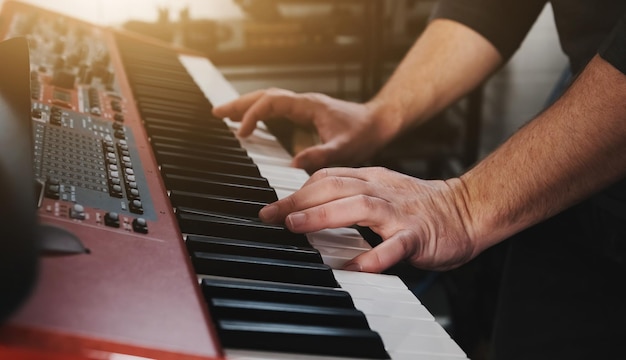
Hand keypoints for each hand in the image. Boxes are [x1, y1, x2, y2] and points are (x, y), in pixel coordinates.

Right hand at [212, 88, 398, 172]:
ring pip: (268, 101)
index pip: (271, 103)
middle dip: (239, 104)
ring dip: (247, 106)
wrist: (380, 123)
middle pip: (264, 96)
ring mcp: (304, 108)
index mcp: (308, 106)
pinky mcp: (306, 116)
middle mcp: (303, 104)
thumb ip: (320, 155)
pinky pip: (276, 110)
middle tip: (217, 113)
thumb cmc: (364, 133)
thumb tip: (292, 165)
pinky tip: (252, 124)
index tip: (242, 132)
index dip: (253, 115)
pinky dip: (259, 113)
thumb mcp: (344, 148)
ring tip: (225, 115)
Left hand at [258, 167, 479, 271]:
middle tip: (272, 216)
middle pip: (336, 186)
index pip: (328, 178)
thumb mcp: (381, 190)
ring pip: (360, 207)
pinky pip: (395, 245)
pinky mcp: (417, 235)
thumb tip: (311, 206)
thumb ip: (351, 194)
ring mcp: (400, 212)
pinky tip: (357, 267)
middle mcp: (382, 191)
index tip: (272, 207)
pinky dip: (376, 256)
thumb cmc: (420, 205)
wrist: (467, 209)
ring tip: (299, 228)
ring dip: (326, 216)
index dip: (297, 191)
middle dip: (300, 200)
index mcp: (372, 179)